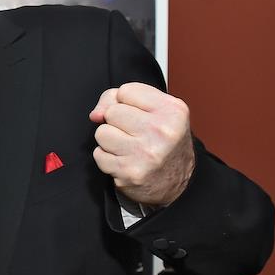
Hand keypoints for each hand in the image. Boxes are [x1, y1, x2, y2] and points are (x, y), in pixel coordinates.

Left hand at [90, 82, 194, 206]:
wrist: (178, 184)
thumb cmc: (165, 144)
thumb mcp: (158, 112)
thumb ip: (122, 100)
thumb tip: (96, 114)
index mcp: (172, 111)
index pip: (126, 91)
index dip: (126, 102)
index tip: (138, 114)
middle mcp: (161, 131)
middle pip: (112, 112)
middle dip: (117, 122)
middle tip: (133, 134)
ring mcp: (145, 152)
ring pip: (102, 133)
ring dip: (109, 140)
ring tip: (128, 147)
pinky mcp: (129, 171)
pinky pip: (99, 154)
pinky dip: (107, 158)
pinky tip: (125, 160)